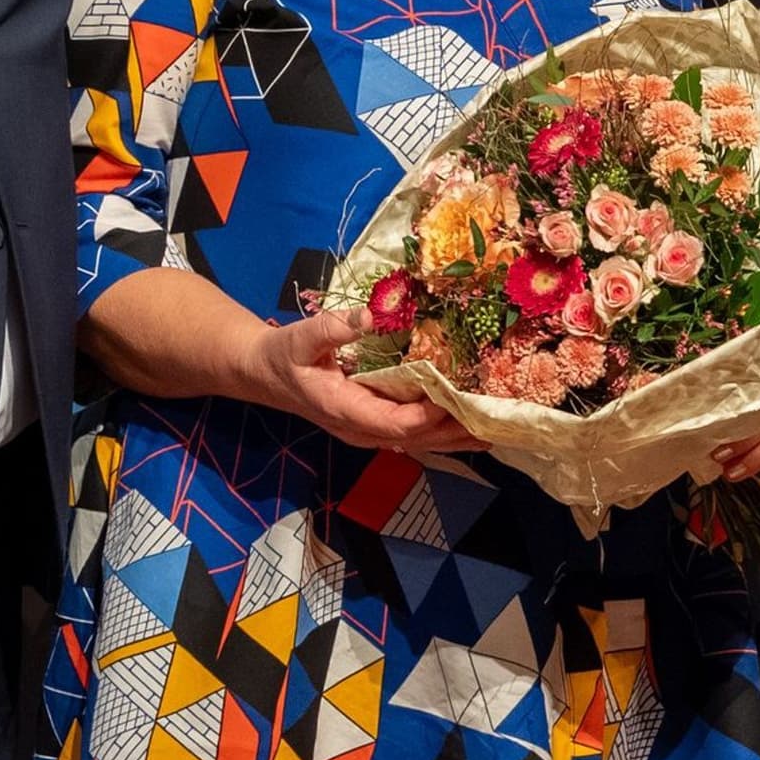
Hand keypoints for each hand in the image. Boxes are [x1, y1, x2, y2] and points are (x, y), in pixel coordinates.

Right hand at [234, 308, 483, 454]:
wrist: (265, 374)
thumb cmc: (283, 356)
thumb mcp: (300, 338)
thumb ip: (332, 328)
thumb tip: (371, 316)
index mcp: (344, 410)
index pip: (394, 424)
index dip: (426, 415)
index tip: (453, 396)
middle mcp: (361, 429)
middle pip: (416, 440)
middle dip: (454, 432)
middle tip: (493, 422)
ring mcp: (368, 431)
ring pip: (418, 443)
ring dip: (455, 438)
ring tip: (494, 432)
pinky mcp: (374, 424)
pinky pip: (413, 434)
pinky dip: (442, 432)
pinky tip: (468, 427)